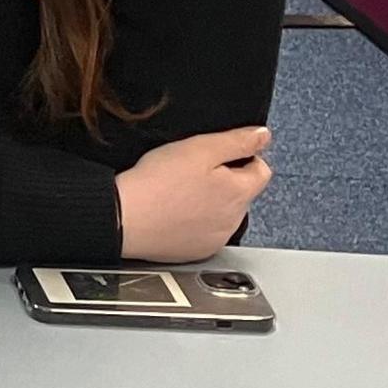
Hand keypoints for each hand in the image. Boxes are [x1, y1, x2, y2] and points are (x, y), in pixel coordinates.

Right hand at [115, 126, 272, 262]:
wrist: (123, 218)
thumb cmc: (157, 184)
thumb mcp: (200, 148)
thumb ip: (238, 141)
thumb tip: (263, 136)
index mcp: (239, 193)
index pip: (261, 170)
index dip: (241, 157)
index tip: (216, 156)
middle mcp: (234, 220)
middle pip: (241, 193)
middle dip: (224, 181)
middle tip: (191, 173)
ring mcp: (215, 239)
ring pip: (223, 213)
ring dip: (210, 203)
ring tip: (180, 194)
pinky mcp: (196, 252)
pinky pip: (205, 233)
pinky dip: (195, 223)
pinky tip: (174, 213)